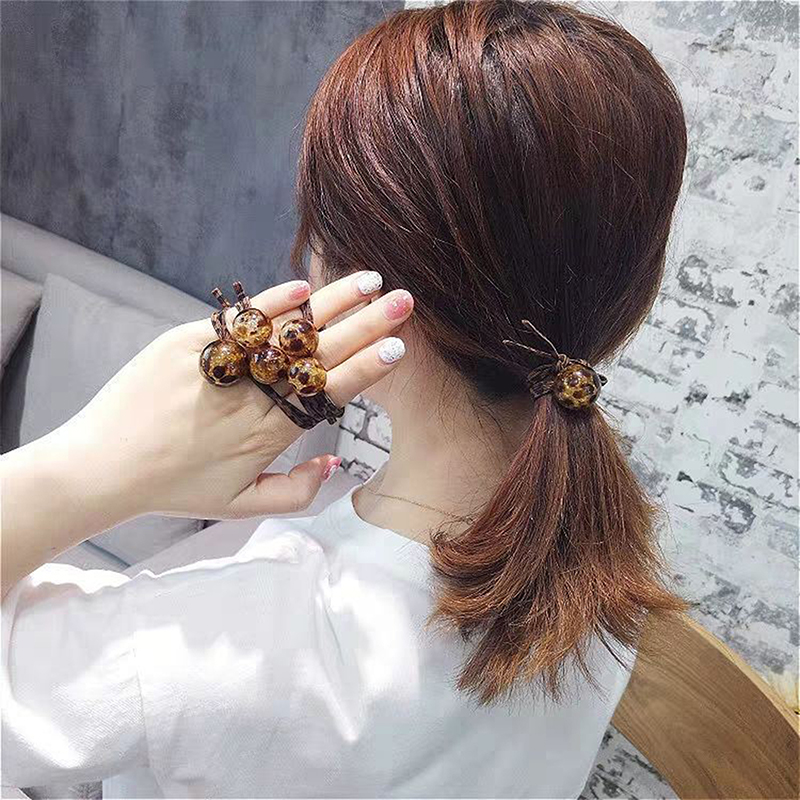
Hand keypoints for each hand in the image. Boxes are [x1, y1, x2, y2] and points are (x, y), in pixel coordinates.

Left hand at [54, 271, 412, 519]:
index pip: (329, 391)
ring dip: (331, 303)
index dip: (368, 368)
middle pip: (320, 353)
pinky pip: (238, 320)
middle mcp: (252, 395)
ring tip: (368, 282)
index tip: (398, 348)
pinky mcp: (187, 343)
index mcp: (270, 433)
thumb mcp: (241, 506)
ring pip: (285, 330)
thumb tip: (334, 461)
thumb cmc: (174, 489)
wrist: (100, 468)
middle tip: (405, 302)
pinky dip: (271, 302)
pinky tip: (303, 286)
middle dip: (368, 325)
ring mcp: (221, 365)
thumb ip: (297, 490)